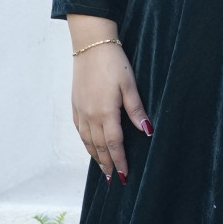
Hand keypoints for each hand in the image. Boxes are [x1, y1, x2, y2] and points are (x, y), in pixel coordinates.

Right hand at [70, 30, 150, 181]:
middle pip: (98, 147)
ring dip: (95, 156)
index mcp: (105, 112)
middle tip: (113, 179)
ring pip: (87, 141)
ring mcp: (80, 110)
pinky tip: (89, 145)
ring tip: (102, 168)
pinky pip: (79, 130)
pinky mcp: (75, 104)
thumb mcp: (130, 84)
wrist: (90, 44)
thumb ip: (136, 109)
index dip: (119, 161)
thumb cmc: (113, 62)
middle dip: (107, 164)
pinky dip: (85, 142)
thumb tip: (147, 131)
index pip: (113, 144)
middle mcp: (90, 115)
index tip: (124, 175)